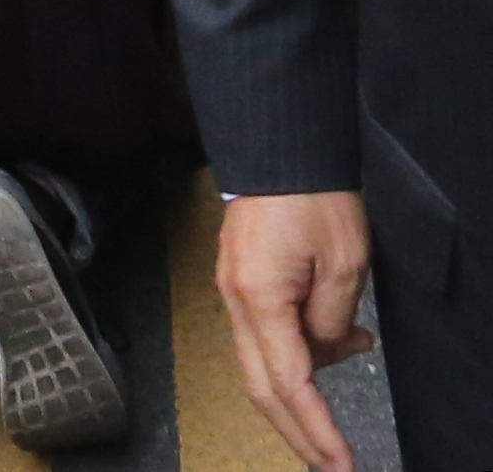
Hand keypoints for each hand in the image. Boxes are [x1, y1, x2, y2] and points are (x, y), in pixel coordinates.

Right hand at [217, 192, 370, 471]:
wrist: (278, 143)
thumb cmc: (312, 195)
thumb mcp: (344, 263)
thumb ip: (332, 322)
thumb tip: (326, 349)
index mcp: (259, 298)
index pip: (289, 384)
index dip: (316, 429)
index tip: (340, 463)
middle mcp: (236, 300)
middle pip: (262, 386)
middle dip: (298, 432)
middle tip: (331, 462)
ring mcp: (232, 288)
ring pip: (261, 362)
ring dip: (302, 388)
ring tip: (351, 365)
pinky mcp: (240, 277)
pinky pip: (264, 333)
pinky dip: (297, 352)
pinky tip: (336, 339)